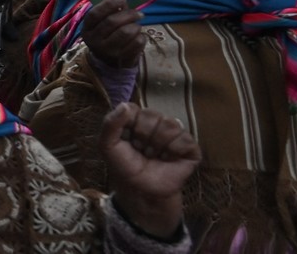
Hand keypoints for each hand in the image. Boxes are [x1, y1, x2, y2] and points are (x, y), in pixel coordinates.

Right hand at [81, 0, 145, 67]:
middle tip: (138, 13)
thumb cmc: (107, 35)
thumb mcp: (102, 23)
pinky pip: (137, 42)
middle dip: (129, 14)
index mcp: (87, 29)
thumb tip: (122, 0)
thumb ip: (111, 10)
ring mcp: (108, 51)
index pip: (95, 14)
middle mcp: (95, 41)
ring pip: (126, 32)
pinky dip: (141, 36)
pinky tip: (138, 37)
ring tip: (136, 26)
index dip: (109, 4)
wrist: (108, 62)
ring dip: (135, 26)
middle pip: (112, 22)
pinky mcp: (122, 59)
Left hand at [101, 103, 199, 238]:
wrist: (143, 191)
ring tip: (154, 156)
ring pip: (170, 124)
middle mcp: (156, 122)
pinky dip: (174, 150)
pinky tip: (168, 159)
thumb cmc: (125, 168)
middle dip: (144, 136)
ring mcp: (174, 133)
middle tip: (142, 151)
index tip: (127, 141)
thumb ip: (110, 124)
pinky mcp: (189, 146)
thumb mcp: (108, 147)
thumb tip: (124, 104)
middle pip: (153, 115)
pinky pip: (185, 138)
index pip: (133, 108)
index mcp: (137, 119)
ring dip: (158, 145)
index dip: (129, 126)